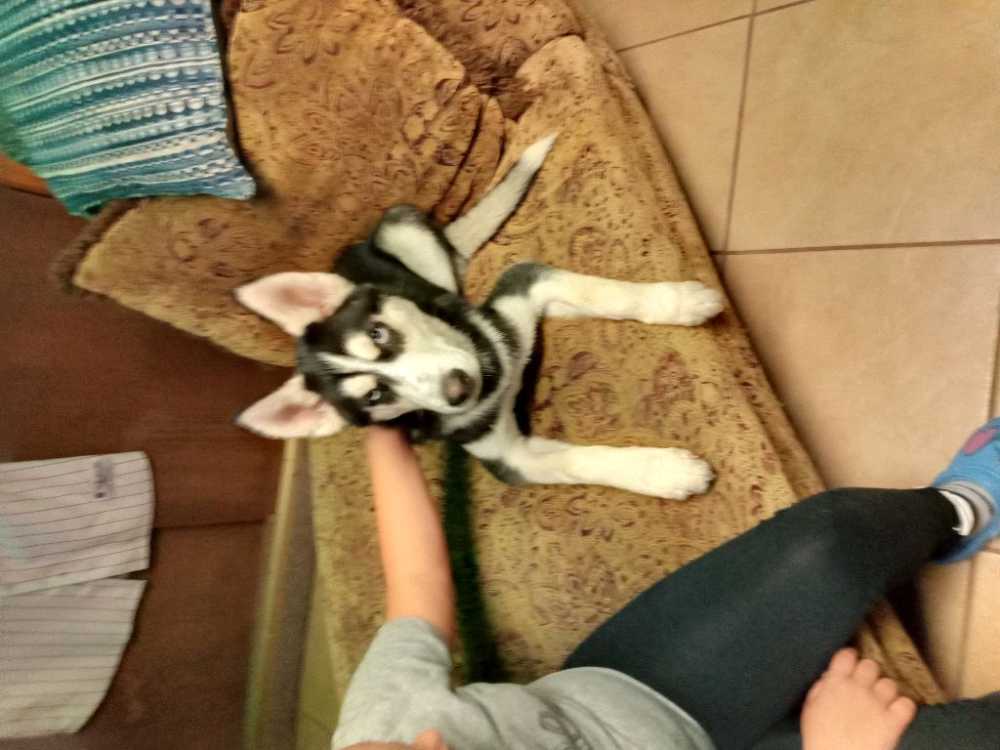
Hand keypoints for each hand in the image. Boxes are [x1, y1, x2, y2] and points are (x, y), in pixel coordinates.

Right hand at [801, 648, 916, 749]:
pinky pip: (907, 704)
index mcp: (835, 683)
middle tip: (866, 685)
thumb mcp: (810, 708)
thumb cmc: (818, 738)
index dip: (850, 658)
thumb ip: (821, 688)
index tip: (850, 666)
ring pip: (890, 683)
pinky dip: (903, 707)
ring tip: (881, 702)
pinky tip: (896, 713)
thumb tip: (830, 677)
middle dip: (869, 673)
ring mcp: (878, 704)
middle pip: (871, 665)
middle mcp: (858, 688)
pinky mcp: (893, 722)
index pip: (847, 655)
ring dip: (886, 691)